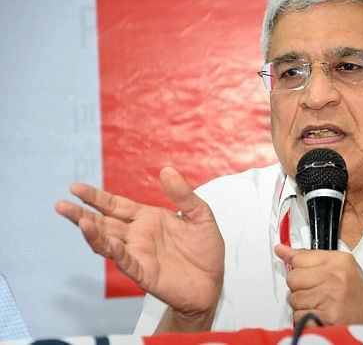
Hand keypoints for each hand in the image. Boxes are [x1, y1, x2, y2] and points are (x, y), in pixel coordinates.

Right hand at [55, 167, 223, 327]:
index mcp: (147, 218)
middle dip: (82, 214)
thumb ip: (183, 194)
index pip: (115, 205)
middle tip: (61, 204)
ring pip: (108, 243)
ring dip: (93, 234)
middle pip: (103, 222)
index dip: (96, 197)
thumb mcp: (200, 215)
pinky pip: (127, 262)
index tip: (75, 188)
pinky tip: (112, 243)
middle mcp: (138, 235)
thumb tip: (166, 170)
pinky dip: (118, 254)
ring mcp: (138, 254)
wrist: (213, 281)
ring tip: (81, 221)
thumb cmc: (205, 248)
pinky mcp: (145, 273)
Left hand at [274, 244, 362, 325]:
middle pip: (293, 278)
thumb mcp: (339, 267)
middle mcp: (336, 276)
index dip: (298, 269)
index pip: (299, 258)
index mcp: (339, 261)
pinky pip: (299, 316)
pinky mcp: (327, 316)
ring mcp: (331, 296)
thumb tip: (281, 250)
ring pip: (293, 299)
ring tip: (319, 304)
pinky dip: (305, 319)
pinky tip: (319, 315)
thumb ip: (309, 258)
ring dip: (302, 305)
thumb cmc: (355, 292)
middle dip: (299, 288)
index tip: (298, 270)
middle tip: (314, 292)